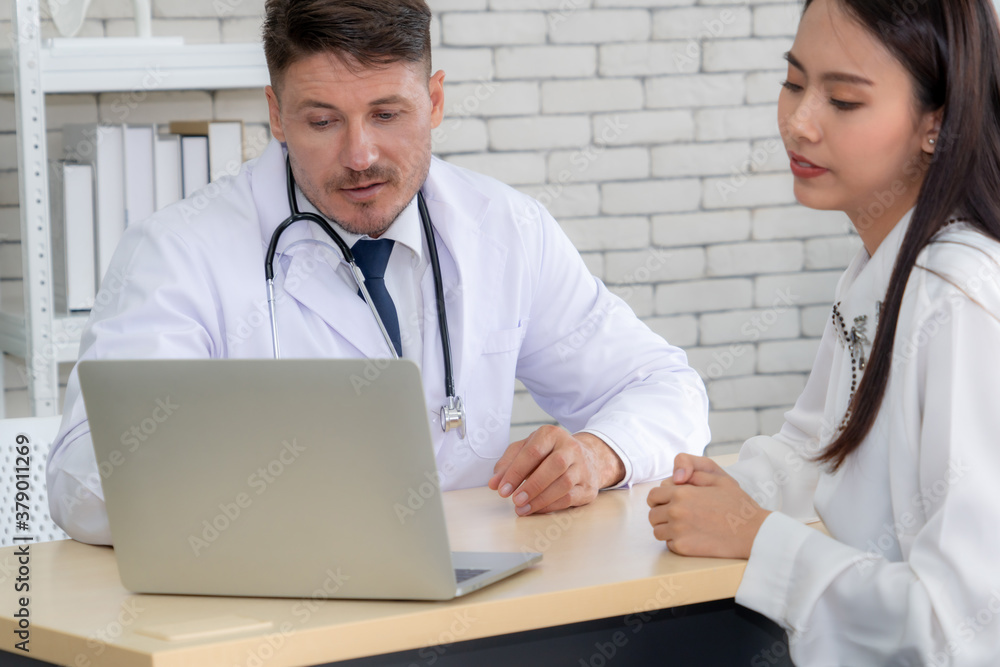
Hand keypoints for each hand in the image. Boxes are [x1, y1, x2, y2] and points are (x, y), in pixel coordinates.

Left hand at [488, 425, 624, 515]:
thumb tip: (494, 483)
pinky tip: (536, 509)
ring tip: (522, 508)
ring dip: (540, 499)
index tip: (501, 489)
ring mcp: (582, 467)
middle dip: (532, 485)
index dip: (515, 471)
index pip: (533, 451)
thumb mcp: (526, 450)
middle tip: (514, 500)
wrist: (587, 458)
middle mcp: (570, 447)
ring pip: (564, 483)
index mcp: (552, 434)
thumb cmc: (549, 454)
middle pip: (554, 465)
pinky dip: (551, 506)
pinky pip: (570, 498)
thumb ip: (508, 464)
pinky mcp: (588, 486)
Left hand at [646, 453, 769, 558]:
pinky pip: (668, 544)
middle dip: (662, 513)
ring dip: (667, 529)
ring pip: (658, 531)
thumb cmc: (738, 505)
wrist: (753, 533)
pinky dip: (676, 542)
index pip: (653, 496)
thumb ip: (693, 472)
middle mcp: (676, 512)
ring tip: (685, 527)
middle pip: (653, 514)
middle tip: (678, 515)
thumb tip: (675, 478)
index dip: (660, 498)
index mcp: (682, 493)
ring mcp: (678, 531)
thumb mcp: (719, 478)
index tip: (668, 502)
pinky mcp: (683, 548)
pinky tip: (692, 537)